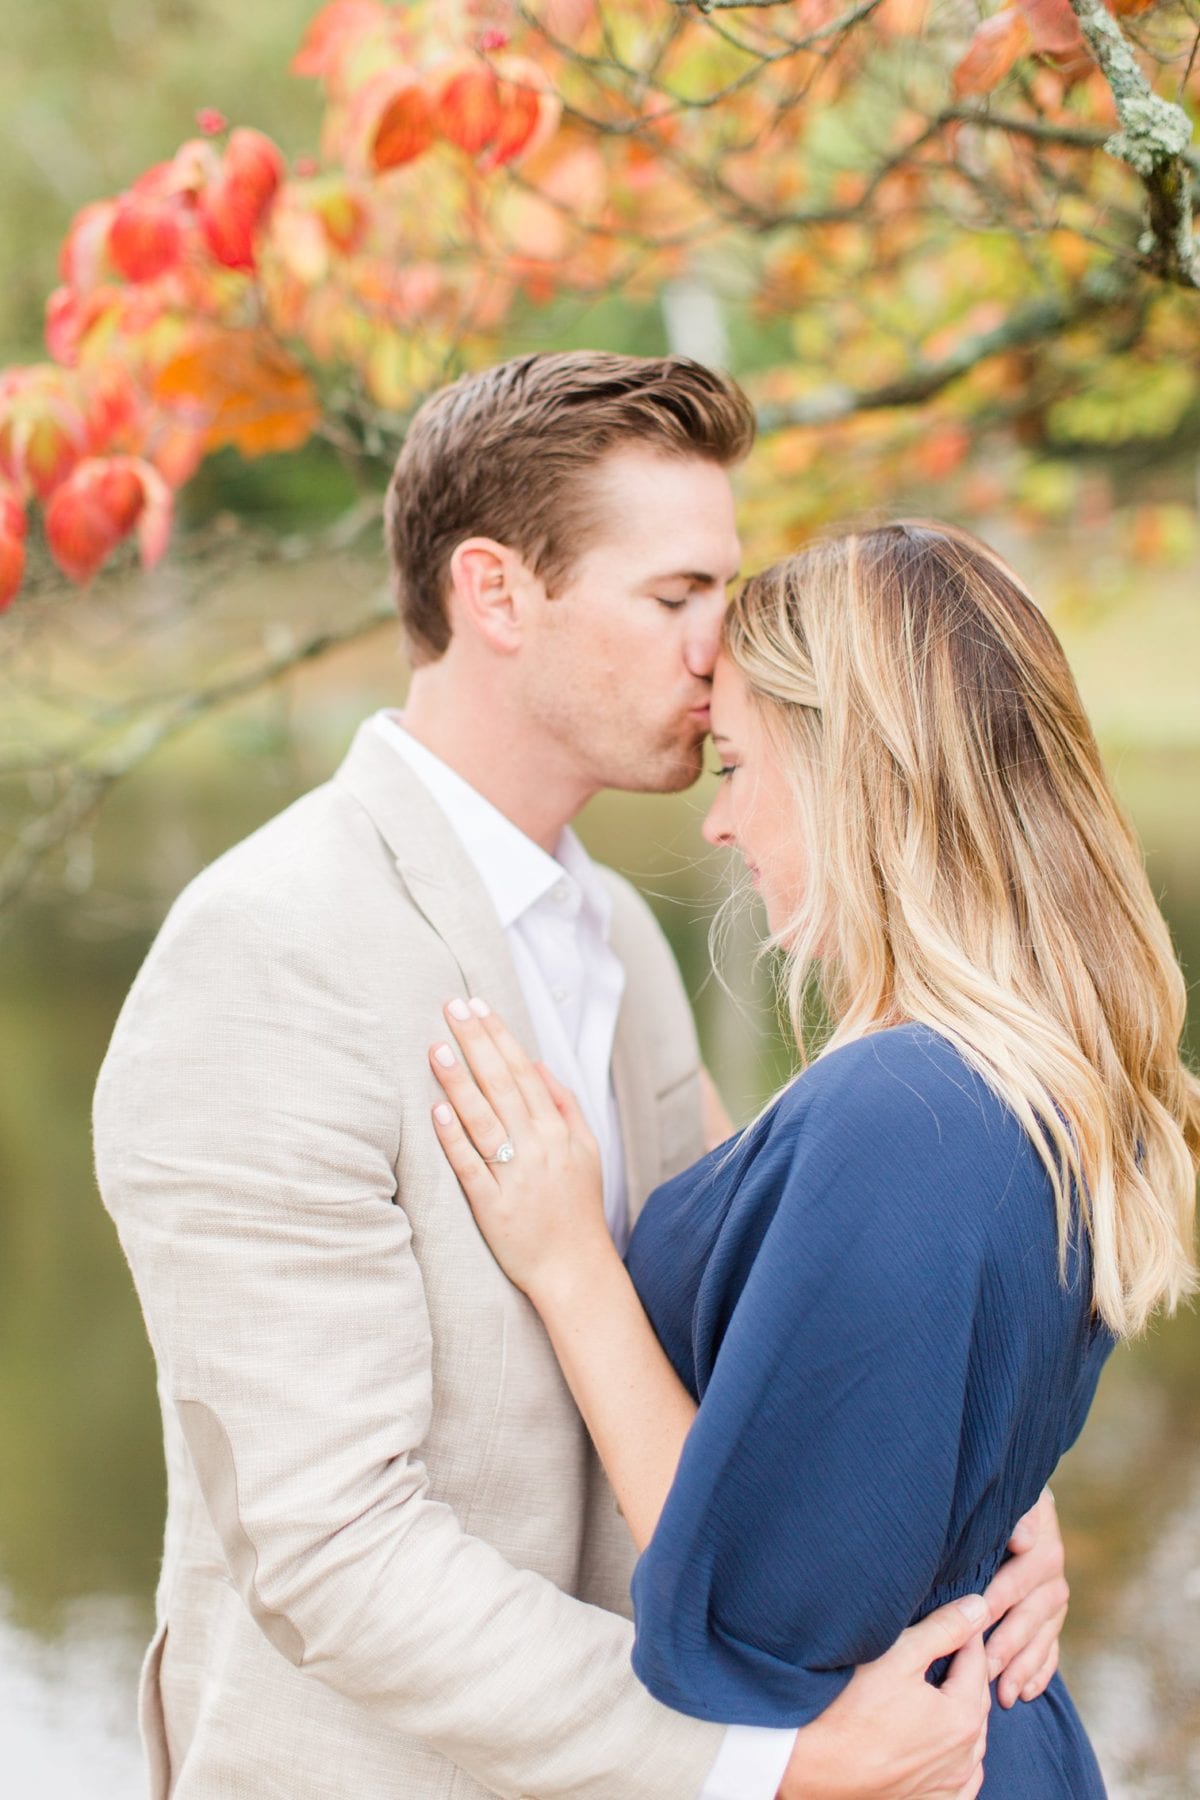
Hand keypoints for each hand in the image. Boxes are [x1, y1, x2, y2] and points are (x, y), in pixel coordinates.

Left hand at [429, 997, 610, 1299]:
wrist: (576, 1270)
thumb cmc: (577, 1208)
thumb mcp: (587, 1151)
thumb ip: (565, 1105)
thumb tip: (539, 1064)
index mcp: (557, 1130)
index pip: (523, 1071)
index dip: (499, 1036)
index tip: (477, 1005)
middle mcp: (537, 1147)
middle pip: (501, 1085)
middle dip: (475, 1043)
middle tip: (452, 1007)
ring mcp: (515, 1177)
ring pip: (483, 1120)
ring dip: (459, 1083)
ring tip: (437, 1048)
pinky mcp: (492, 1207)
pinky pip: (471, 1168)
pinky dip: (454, 1139)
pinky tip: (436, 1112)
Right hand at [777, 1597, 989, 1799]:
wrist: (811, 1766)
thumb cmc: (850, 1708)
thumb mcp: (898, 1656)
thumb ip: (944, 1629)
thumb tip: (980, 1608)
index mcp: (963, 1718)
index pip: (977, 1663)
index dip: (969, 1634)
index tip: (961, 1616)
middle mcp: (965, 1757)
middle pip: (977, 1701)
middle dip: (968, 1672)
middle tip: (953, 1646)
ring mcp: (949, 1786)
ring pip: (973, 1743)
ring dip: (966, 1714)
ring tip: (947, 1690)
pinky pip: (963, 1783)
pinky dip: (962, 1761)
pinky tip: (950, 1750)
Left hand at [980, 1488, 1068, 1706]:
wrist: (1024, 1505)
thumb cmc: (1004, 1504)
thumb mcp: (1012, 1501)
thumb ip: (1020, 1516)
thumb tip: (1024, 1540)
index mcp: (1043, 1550)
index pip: (1017, 1580)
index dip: (997, 1602)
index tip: (976, 1622)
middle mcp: (1054, 1579)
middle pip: (1028, 1618)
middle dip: (1006, 1646)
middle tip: (983, 1672)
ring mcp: (1056, 1602)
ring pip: (1040, 1641)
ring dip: (1022, 1669)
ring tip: (1003, 1695)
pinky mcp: (1055, 1619)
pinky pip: (1051, 1650)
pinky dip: (1040, 1673)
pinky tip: (1026, 1693)